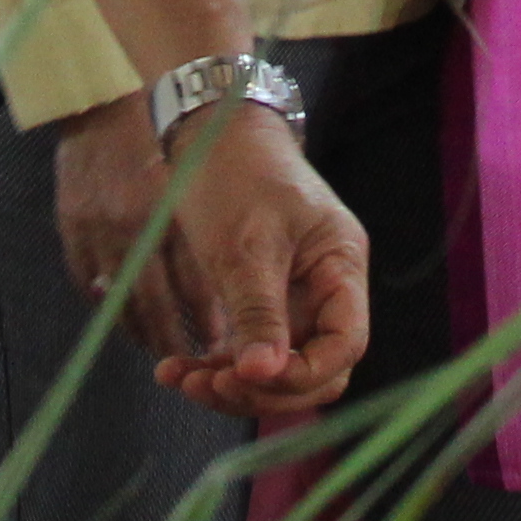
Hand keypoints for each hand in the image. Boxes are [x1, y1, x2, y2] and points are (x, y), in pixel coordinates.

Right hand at [52, 95, 196, 352]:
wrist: (108, 98)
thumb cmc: (166, 139)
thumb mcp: (198, 176)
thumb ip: (208, 229)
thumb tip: (224, 292)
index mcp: (175, 209)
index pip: (194, 286)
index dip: (208, 321)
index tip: (221, 344)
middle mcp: (135, 223)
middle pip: (154, 304)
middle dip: (173, 338)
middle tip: (189, 359)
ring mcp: (97, 227)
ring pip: (117, 301)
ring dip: (139, 330)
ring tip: (159, 347)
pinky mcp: (70, 225)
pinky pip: (87, 282)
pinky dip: (106, 304)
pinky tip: (123, 315)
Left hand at [144, 104, 370, 417]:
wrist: (209, 131)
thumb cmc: (236, 173)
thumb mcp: (246, 244)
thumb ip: (259, 312)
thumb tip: (262, 376)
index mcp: (341, 267)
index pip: (345, 344)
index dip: (303, 374)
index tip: (248, 377)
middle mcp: (325, 288)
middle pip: (314, 368)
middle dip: (262, 389)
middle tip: (206, 386)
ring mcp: (293, 298)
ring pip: (275, 368)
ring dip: (231, 384)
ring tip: (179, 379)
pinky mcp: (259, 301)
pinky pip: (247, 352)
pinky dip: (215, 366)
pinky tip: (175, 368)